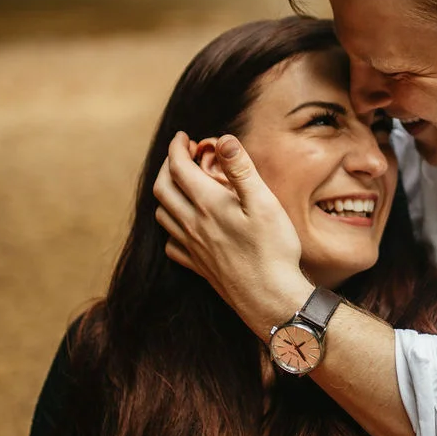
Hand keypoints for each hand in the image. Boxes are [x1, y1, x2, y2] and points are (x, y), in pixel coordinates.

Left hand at [153, 133, 309, 336]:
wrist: (271, 299)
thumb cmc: (273, 250)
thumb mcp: (264, 203)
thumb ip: (241, 169)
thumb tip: (223, 140)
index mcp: (207, 205)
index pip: (178, 168)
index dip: (177, 148)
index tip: (184, 137)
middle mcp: (193, 226)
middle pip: (163, 189)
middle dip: (168, 166)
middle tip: (183, 156)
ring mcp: (194, 249)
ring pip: (163, 216)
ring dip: (167, 195)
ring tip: (183, 186)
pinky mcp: (199, 268)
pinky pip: (172, 245)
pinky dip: (173, 228)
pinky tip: (187, 226)